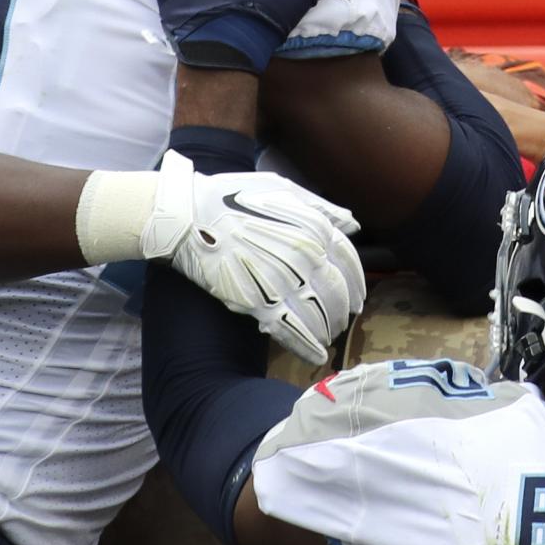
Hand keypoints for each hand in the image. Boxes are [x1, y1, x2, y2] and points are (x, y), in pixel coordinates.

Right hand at [142, 156, 365, 363]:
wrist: (186, 214)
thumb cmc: (231, 195)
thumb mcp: (281, 188)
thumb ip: (321, 208)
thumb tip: (352, 225)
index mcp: (313, 228)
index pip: (348, 263)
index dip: (356, 284)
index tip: (357, 298)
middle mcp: (304, 256)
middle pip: (337, 294)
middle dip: (343, 311)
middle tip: (342, 321)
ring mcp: (281, 280)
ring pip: (318, 316)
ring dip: (327, 331)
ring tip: (327, 338)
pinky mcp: (256, 302)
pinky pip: (290, 330)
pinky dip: (306, 346)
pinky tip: (315, 356)